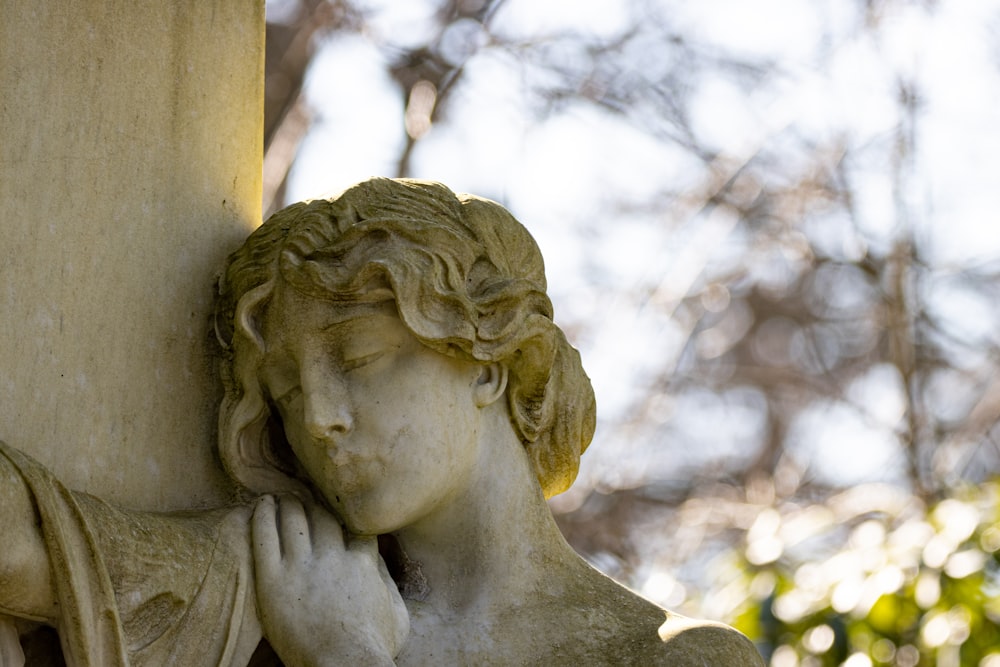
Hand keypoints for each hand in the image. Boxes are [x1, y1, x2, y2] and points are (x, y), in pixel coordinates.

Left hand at [252, 495, 408, 666]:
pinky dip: (263, 515)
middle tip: (305, 495)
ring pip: (294, 519)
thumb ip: (390, 582)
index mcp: (363, 563)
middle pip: (322, 516)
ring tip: (282, 497)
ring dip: (289, 503)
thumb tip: (378, 561)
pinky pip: (265, 538)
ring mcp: (302, 568)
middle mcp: (333, 558)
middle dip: (314, 502)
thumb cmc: (374, 649)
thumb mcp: (399, 615)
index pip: (355, 526)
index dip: (346, 516)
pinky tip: (262, 503)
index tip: (338, 510)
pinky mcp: (274, 581)